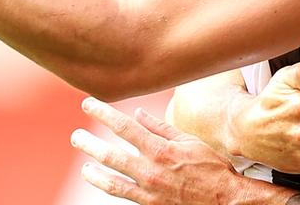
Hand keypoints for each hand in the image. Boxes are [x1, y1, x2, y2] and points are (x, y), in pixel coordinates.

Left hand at [72, 98, 248, 204]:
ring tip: (84, 165)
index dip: (103, 114)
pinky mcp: (148, 204)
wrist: (224, 200)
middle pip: (110, 154)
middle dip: (89, 143)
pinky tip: (100, 180)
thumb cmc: (211, 167)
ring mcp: (148, 189)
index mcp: (161, 149)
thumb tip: (139, 113)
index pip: (124, 127)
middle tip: (76, 137)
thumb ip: (161, 127)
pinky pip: (121, 194)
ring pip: (110, 179)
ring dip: (92, 171)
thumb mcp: (189, 141)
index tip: (88, 104)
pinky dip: (107, 186)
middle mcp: (150, 169)